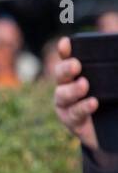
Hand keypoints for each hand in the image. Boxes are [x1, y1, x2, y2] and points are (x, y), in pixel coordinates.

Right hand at [54, 36, 116, 165]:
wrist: (114, 129)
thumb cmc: (112, 101)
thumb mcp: (115, 81)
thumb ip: (115, 67)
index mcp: (77, 74)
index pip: (68, 58)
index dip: (65, 50)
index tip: (66, 43)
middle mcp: (67, 87)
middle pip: (60, 75)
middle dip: (65, 69)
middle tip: (76, 65)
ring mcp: (67, 105)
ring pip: (62, 94)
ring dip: (72, 90)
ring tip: (84, 85)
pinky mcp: (72, 121)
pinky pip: (73, 113)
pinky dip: (82, 107)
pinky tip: (92, 103)